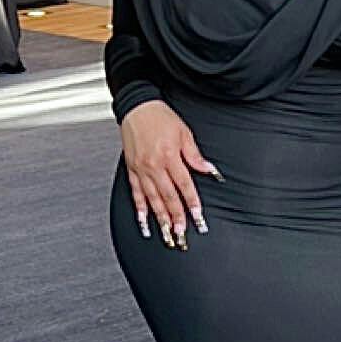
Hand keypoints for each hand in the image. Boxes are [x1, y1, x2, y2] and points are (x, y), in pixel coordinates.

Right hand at [120, 100, 221, 247]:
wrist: (137, 107)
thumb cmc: (160, 117)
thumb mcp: (184, 133)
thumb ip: (195, 155)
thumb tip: (209, 170)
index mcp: (169, 156)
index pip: (184, 186)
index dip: (192, 203)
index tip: (198, 217)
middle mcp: (154, 166)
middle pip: (168, 197)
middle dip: (176, 217)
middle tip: (182, 234)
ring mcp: (141, 169)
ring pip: (152, 199)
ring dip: (160, 218)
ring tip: (166, 233)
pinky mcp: (131, 170)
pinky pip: (136, 193)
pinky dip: (140, 208)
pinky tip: (144, 221)